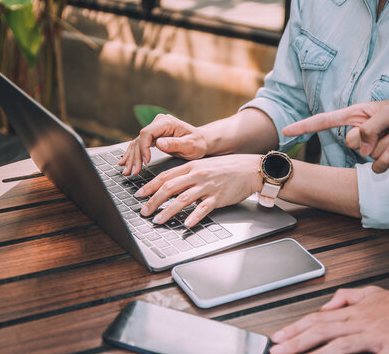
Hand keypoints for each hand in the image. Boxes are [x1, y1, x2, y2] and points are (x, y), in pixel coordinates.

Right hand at [118, 114, 207, 175]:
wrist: (202, 142)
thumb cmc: (199, 143)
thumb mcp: (191, 145)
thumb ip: (175, 144)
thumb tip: (159, 143)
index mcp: (167, 123)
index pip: (147, 133)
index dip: (144, 148)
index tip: (146, 162)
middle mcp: (158, 123)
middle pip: (140, 139)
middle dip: (135, 157)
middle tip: (132, 172)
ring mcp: (155, 129)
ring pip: (137, 143)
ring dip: (131, 158)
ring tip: (127, 172)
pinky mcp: (153, 136)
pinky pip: (140, 145)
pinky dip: (133, 155)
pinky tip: (124, 163)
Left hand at [135, 154, 262, 226]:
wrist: (249, 169)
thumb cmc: (227, 168)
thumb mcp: (204, 165)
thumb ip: (188, 174)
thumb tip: (170, 184)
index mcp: (191, 167)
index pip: (165, 176)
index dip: (150, 186)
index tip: (139, 194)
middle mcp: (197, 175)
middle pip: (169, 188)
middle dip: (153, 201)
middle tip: (143, 211)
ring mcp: (207, 186)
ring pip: (182, 199)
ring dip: (168, 211)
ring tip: (158, 220)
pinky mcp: (218, 197)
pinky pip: (203, 209)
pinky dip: (194, 217)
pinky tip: (186, 225)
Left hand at [270, 286, 388, 353]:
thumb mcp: (369, 294)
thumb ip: (346, 298)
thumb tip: (326, 305)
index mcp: (351, 312)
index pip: (316, 319)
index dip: (295, 328)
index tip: (278, 337)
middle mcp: (357, 323)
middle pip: (320, 331)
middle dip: (296, 341)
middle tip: (277, 350)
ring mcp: (372, 336)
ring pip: (338, 344)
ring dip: (316, 352)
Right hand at [282, 96, 388, 172]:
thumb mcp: (388, 112)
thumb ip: (369, 128)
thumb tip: (360, 146)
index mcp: (355, 114)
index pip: (323, 121)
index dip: (304, 127)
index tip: (286, 131)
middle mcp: (359, 131)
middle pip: (349, 141)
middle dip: (370, 136)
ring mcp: (369, 147)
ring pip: (364, 154)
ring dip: (386, 144)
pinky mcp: (381, 160)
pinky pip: (376, 166)